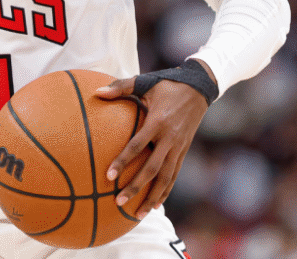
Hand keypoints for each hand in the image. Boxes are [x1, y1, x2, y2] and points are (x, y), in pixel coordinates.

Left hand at [94, 72, 209, 218]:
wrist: (200, 87)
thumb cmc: (167, 83)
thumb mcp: (145, 81)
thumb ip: (120, 87)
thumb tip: (96, 93)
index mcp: (158, 121)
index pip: (137, 145)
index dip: (123, 161)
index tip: (109, 176)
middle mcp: (170, 138)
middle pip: (152, 168)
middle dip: (136, 187)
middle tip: (118, 202)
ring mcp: (179, 146)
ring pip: (166, 178)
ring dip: (152, 197)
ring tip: (138, 214)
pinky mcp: (184, 151)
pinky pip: (174, 175)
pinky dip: (165, 191)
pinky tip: (156, 205)